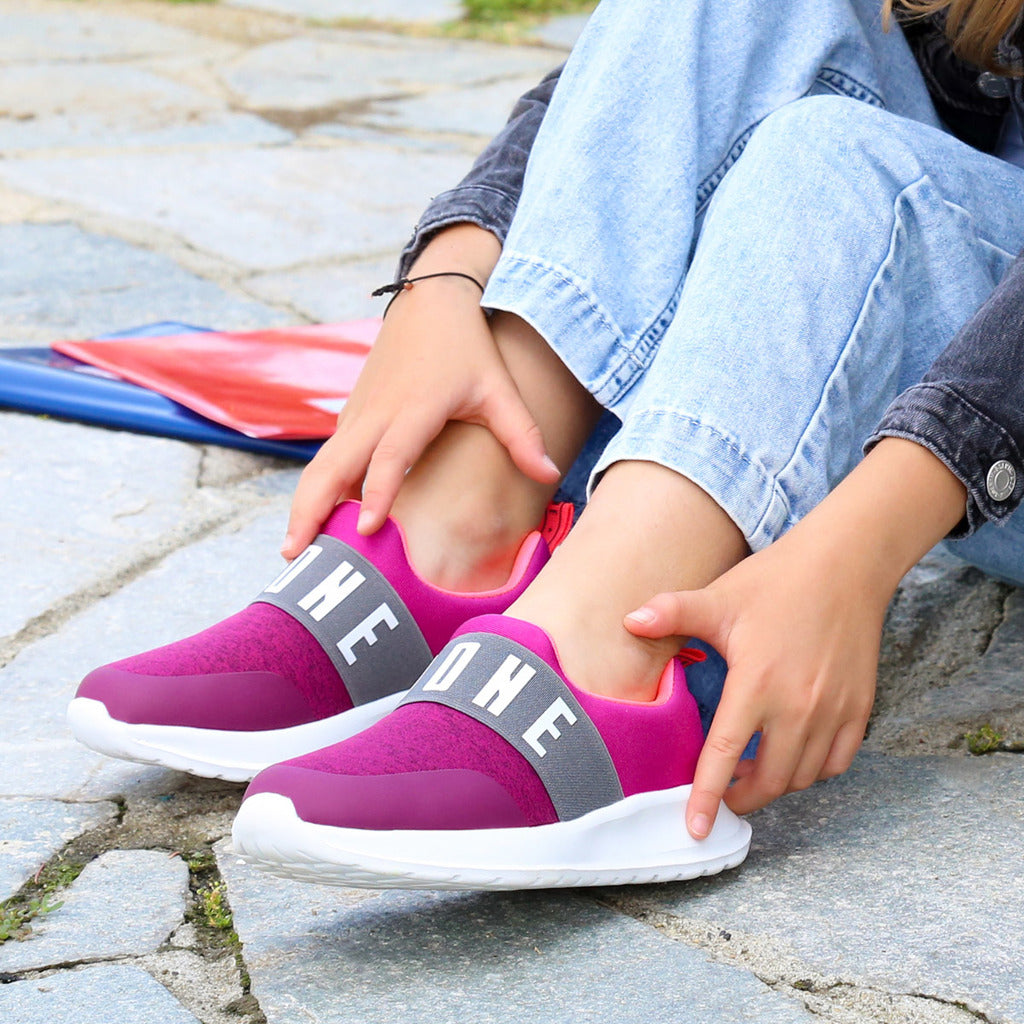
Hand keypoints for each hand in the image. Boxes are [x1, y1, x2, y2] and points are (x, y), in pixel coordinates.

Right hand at [283, 272, 557, 557]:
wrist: (430, 300)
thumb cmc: (467, 348)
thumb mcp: (497, 388)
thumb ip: (522, 434)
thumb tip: (552, 474)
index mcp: (413, 408)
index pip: (390, 456)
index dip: (379, 491)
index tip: (368, 529)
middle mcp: (376, 413)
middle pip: (331, 466)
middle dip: (310, 509)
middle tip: (295, 557)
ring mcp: (358, 414)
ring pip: (321, 465)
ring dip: (305, 504)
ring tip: (294, 550)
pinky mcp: (351, 416)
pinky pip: (329, 459)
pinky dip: (317, 490)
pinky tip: (314, 523)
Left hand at [624, 437, 967, 839]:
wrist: (845, 564)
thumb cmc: (777, 581)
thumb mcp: (719, 597)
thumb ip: (672, 613)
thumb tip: (629, 621)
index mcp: (757, 684)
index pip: (726, 756)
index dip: (708, 797)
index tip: (695, 828)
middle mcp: (799, 707)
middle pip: (770, 781)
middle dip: (742, 798)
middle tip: (722, 795)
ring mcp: (834, 711)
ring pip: (804, 777)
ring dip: (775, 785)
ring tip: (752, 773)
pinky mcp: (860, 708)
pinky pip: (837, 762)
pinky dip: (813, 770)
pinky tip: (792, 756)